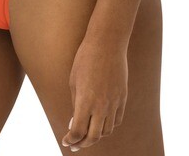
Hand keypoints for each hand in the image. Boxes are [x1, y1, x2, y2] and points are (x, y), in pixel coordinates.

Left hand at [60, 36, 127, 150]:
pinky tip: (101, 122)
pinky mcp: (123, 97)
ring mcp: (114, 102)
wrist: (107, 43)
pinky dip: (108, 125)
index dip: (70, 140)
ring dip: (96, 135)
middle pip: (93, 137)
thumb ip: (76, 104)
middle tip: (75, 144)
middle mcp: (101, 105)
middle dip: (82, 144)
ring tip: (87, 133)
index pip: (78, 132)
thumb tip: (75, 122)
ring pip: (107, 131)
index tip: (66, 141)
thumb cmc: (85, 59)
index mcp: (85, 101)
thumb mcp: (74, 81)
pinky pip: (117, 120)